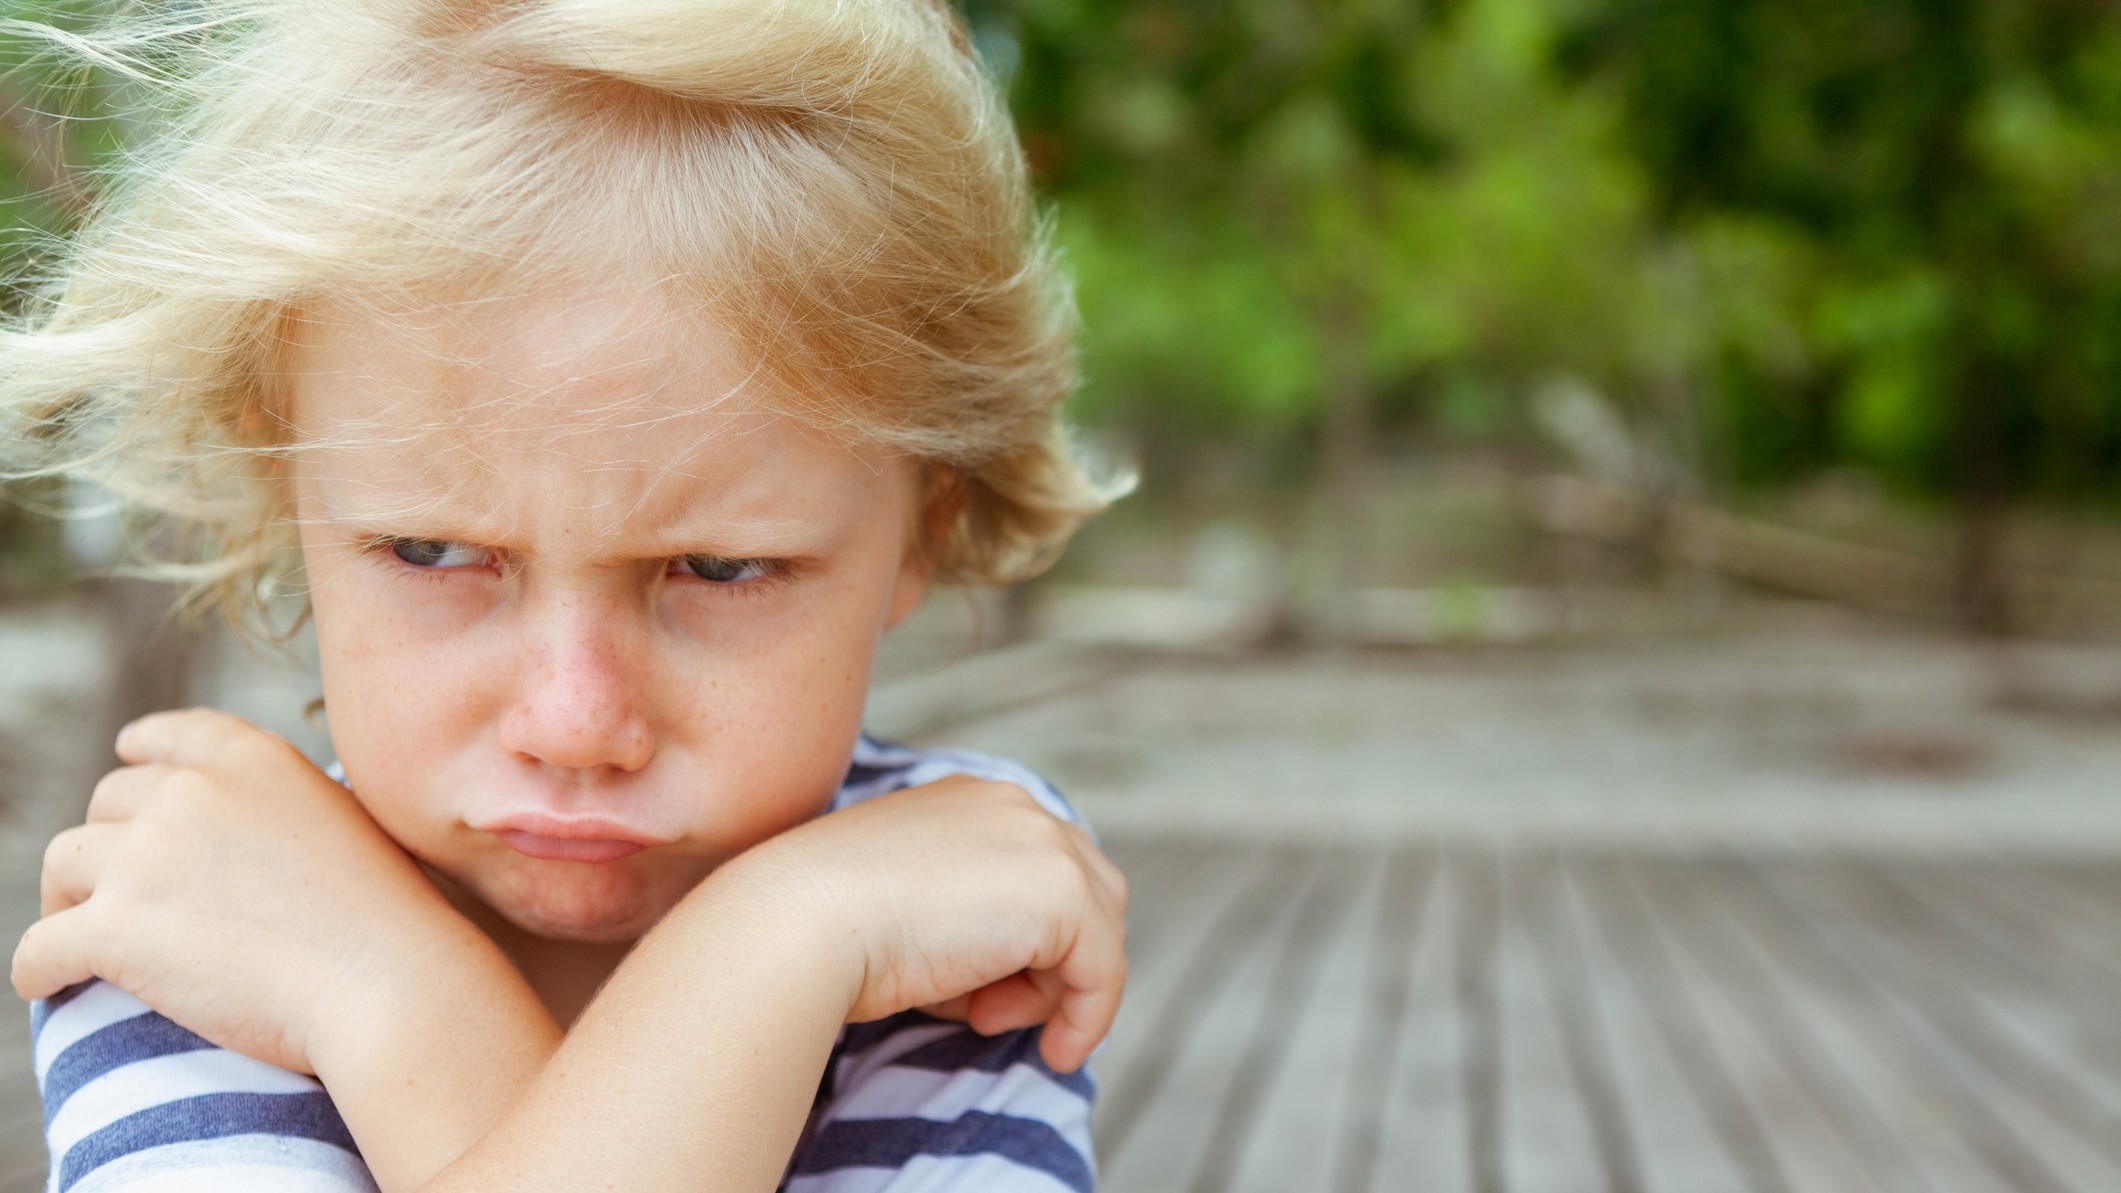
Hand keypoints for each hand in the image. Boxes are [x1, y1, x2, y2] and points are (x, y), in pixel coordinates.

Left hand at [11, 708, 461, 1074]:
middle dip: (109, 844)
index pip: (171, 736)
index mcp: (252, 758)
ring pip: (62, 865)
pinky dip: (37, 968)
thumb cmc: (382, 919)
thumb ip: (277, 807)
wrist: (382, 979)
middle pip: (106, 804)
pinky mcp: (114, 928)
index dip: (142, 750)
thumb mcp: (340, 822)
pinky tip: (49, 985)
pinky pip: (39, 946)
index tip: (129, 757)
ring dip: (68, 900)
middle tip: (122, 892)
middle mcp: (189, 792)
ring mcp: (146, 856)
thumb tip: (234, 835)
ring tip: (84, 939)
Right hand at [724, 775, 1128, 1071]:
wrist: (800, 921)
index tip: (980, 993)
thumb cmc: (828, 927)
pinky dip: (1087, 1018)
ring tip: (983, 1016)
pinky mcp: (1062, 893)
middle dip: (1050, 960)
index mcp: (970, 799)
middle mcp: (1014, 803)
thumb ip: (963, 916)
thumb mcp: (902, 906)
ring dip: (1053, 988)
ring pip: (1097, 930)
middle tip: (986, 1010)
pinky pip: (1104, 970)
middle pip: (1084, 891)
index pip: (1035, 868)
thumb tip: (1009, 976)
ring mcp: (1043, 841)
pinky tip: (1054, 1052)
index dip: (1026, 938)